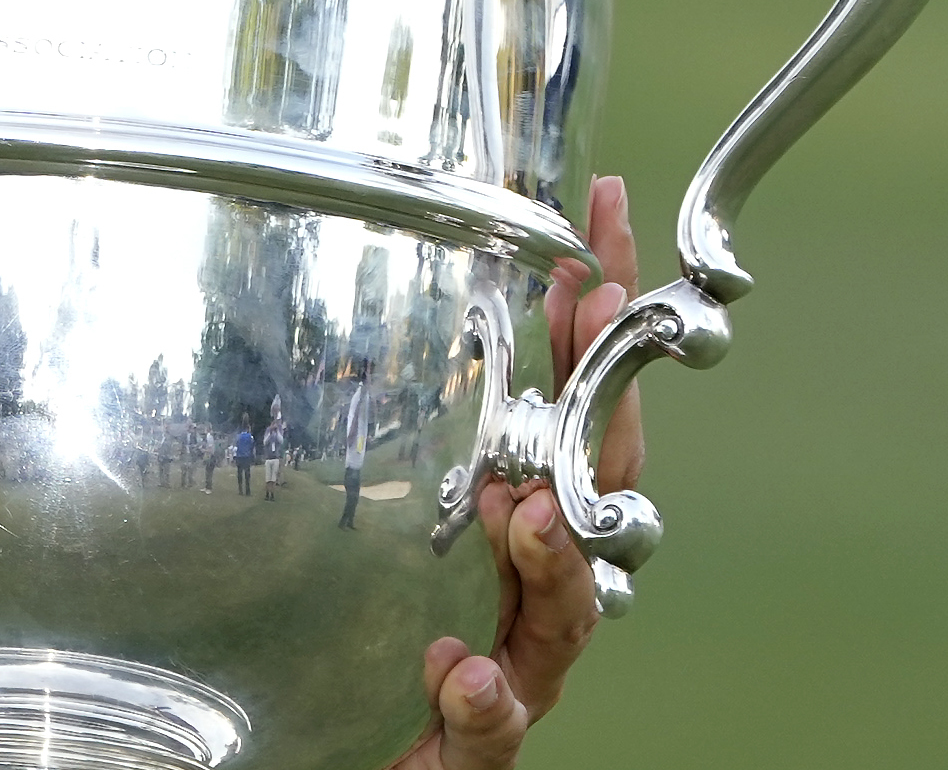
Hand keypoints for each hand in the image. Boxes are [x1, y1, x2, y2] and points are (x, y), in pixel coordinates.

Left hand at [390, 175, 644, 768]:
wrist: (341, 744)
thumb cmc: (372, 621)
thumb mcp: (383, 503)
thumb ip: (404, 418)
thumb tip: (409, 290)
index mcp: (520, 510)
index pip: (573, 402)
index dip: (593, 321)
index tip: (598, 229)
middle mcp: (535, 585)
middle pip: (599, 490)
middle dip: (606, 408)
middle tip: (597, 322)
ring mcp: (517, 665)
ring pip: (569, 611)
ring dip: (555, 557)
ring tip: (527, 510)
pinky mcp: (478, 741)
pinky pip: (495, 724)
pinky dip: (484, 697)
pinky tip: (460, 671)